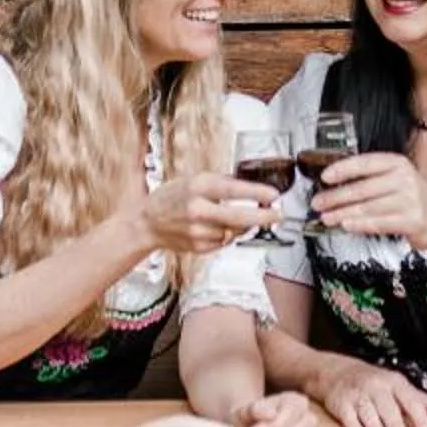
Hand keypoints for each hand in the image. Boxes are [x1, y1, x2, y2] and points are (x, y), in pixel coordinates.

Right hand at [139, 171, 278, 255]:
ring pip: (234, 232)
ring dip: (243, 227)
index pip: (233, 190)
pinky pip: (223, 242)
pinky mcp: (198, 247)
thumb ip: (220, 183)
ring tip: (238, 218)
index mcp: (197, 187)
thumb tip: (251, 188)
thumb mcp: (194, 179)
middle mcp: (197, 210)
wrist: (148, 222)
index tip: (273, 195)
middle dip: (263, 217)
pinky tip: (216, 228)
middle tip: (278, 215)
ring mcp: (197, 231)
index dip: (256, 193)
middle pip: (238, 218)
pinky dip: (227, 236)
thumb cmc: (172, 197)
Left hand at [308, 152, 426, 252]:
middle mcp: (404, 179)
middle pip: (361, 188)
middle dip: (335, 196)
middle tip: (318, 202)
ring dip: (342, 213)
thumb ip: (372, 179)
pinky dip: (359, 225)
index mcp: (397, 164)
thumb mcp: (398, 180)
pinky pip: (378, 222)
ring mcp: (409, 200)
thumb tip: (336, 184)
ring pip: (366, 207)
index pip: (364, 163)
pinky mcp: (411, 220)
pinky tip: (346, 225)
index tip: (325, 176)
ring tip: (326, 217)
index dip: (342, 169)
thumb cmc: (415, 200)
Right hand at [313, 359, 426, 426]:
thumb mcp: (400, 388)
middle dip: (395, 426)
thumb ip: (424, 403)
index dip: (419, 418)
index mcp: (395, 383)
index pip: (411, 400)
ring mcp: (357, 394)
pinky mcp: (340, 403)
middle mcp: (376, 386)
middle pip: (389, 409)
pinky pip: (349, 420)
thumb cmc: (376, 384)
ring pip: (369, 415)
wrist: (337, 372)